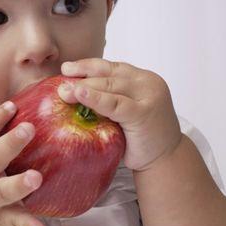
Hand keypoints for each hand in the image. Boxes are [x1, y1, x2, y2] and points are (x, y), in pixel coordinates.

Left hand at [57, 58, 183, 170]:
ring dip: (84, 87)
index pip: (109, 67)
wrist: (165, 160)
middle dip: (81, 77)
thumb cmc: (139, 137)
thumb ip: (106, 100)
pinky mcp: (144, 112)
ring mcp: (147, 96)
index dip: (86, 66)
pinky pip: (115, 104)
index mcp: (140, 78)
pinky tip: (80, 95)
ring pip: (110, 86)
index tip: (66, 68)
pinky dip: (96, 99)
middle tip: (59, 82)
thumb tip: (70, 92)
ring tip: (64, 91)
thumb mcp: (122, 112)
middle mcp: (146, 82)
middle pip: (107, 75)